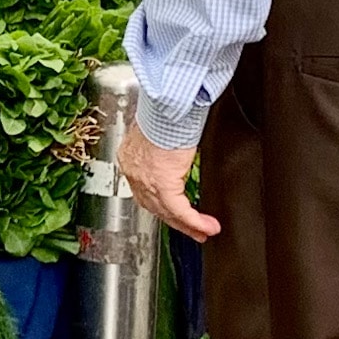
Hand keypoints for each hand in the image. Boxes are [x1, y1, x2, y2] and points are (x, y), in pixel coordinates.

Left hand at [115, 116, 217, 239]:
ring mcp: (145, 180)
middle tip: (191, 229)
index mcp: (131, 156)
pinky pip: (179, 210)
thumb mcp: (163, 130)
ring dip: (187, 225)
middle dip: (173, 220)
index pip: (143, 188)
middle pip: (153, 205)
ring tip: (203, 232)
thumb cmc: (168, 110)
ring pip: (166, 212)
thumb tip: (176, 146)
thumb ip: (165, 144)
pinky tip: (207, 227)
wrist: (169, 106)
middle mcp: (134, 170)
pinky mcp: (163, 184)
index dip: (159, 202)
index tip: (172, 209)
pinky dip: (194, 221)